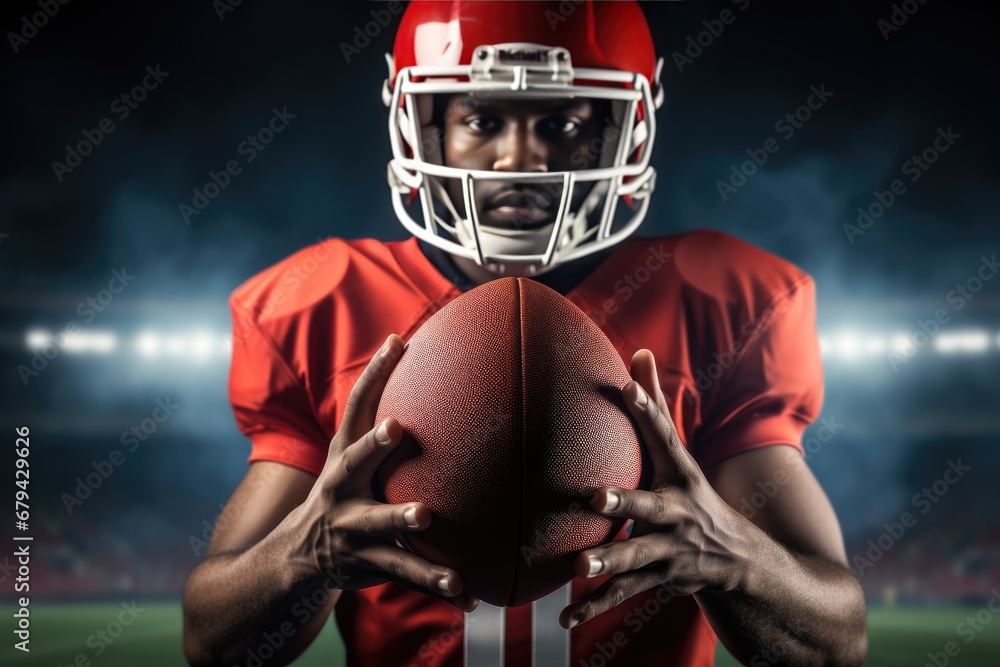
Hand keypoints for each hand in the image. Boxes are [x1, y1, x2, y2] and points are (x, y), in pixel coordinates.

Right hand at [302, 334, 478, 611]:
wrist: (298, 556)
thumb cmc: (344, 491)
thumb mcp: (352, 458)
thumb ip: (384, 426)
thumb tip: (435, 373)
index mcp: (344, 457)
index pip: (357, 406)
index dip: (375, 373)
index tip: (397, 343)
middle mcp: (341, 490)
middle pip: (354, 462)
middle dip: (373, 445)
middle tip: (395, 429)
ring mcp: (352, 529)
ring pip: (379, 526)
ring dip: (399, 520)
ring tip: (424, 517)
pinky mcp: (369, 565)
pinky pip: (406, 575)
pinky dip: (437, 584)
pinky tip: (468, 594)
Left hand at [559, 349, 750, 627]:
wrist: (738, 561)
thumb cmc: (691, 493)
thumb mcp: (677, 454)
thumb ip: (654, 407)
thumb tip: (639, 351)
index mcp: (679, 475)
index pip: (664, 437)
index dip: (647, 410)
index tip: (627, 386)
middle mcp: (677, 512)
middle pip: (650, 506)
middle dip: (624, 502)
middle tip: (594, 498)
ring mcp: (670, 549)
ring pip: (637, 557)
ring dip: (609, 563)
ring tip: (578, 568)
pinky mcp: (659, 580)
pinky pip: (624, 595)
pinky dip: (594, 610)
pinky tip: (563, 621)